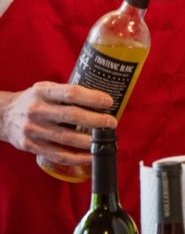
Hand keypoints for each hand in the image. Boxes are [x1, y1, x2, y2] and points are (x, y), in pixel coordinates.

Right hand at [0, 82, 116, 165]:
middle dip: (95, 120)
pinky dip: (76, 158)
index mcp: (43, 92)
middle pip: (71, 116)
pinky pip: (57, 155)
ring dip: (88, 141)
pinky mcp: (31, 147)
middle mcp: (37, 110)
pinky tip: (90, 157)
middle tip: (111, 123)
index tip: (108, 101)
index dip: (91, 98)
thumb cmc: (32, 100)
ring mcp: (33, 130)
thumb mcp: (45, 88)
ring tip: (104, 141)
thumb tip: (98, 98)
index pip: (70, 93)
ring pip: (65, 138)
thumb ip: (66, 92)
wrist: (3, 116)